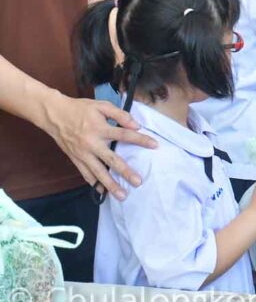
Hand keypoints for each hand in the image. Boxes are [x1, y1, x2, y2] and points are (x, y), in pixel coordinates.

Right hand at [41, 92, 157, 200]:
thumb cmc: (81, 108)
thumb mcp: (101, 105)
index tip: (155, 145)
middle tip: (138, 182)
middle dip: (125, 172)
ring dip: (110, 185)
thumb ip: (120, 114)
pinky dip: (94, 183)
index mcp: (100, 129)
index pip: (124, 135)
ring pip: (98, 172)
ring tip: (122, 195)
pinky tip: (102, 192)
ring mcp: (82, 154)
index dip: (141, 139)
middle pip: (112, 160)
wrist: (54, 115)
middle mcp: (92, 144)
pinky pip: (85, 174)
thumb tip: (135, 125)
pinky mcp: (75, 159)